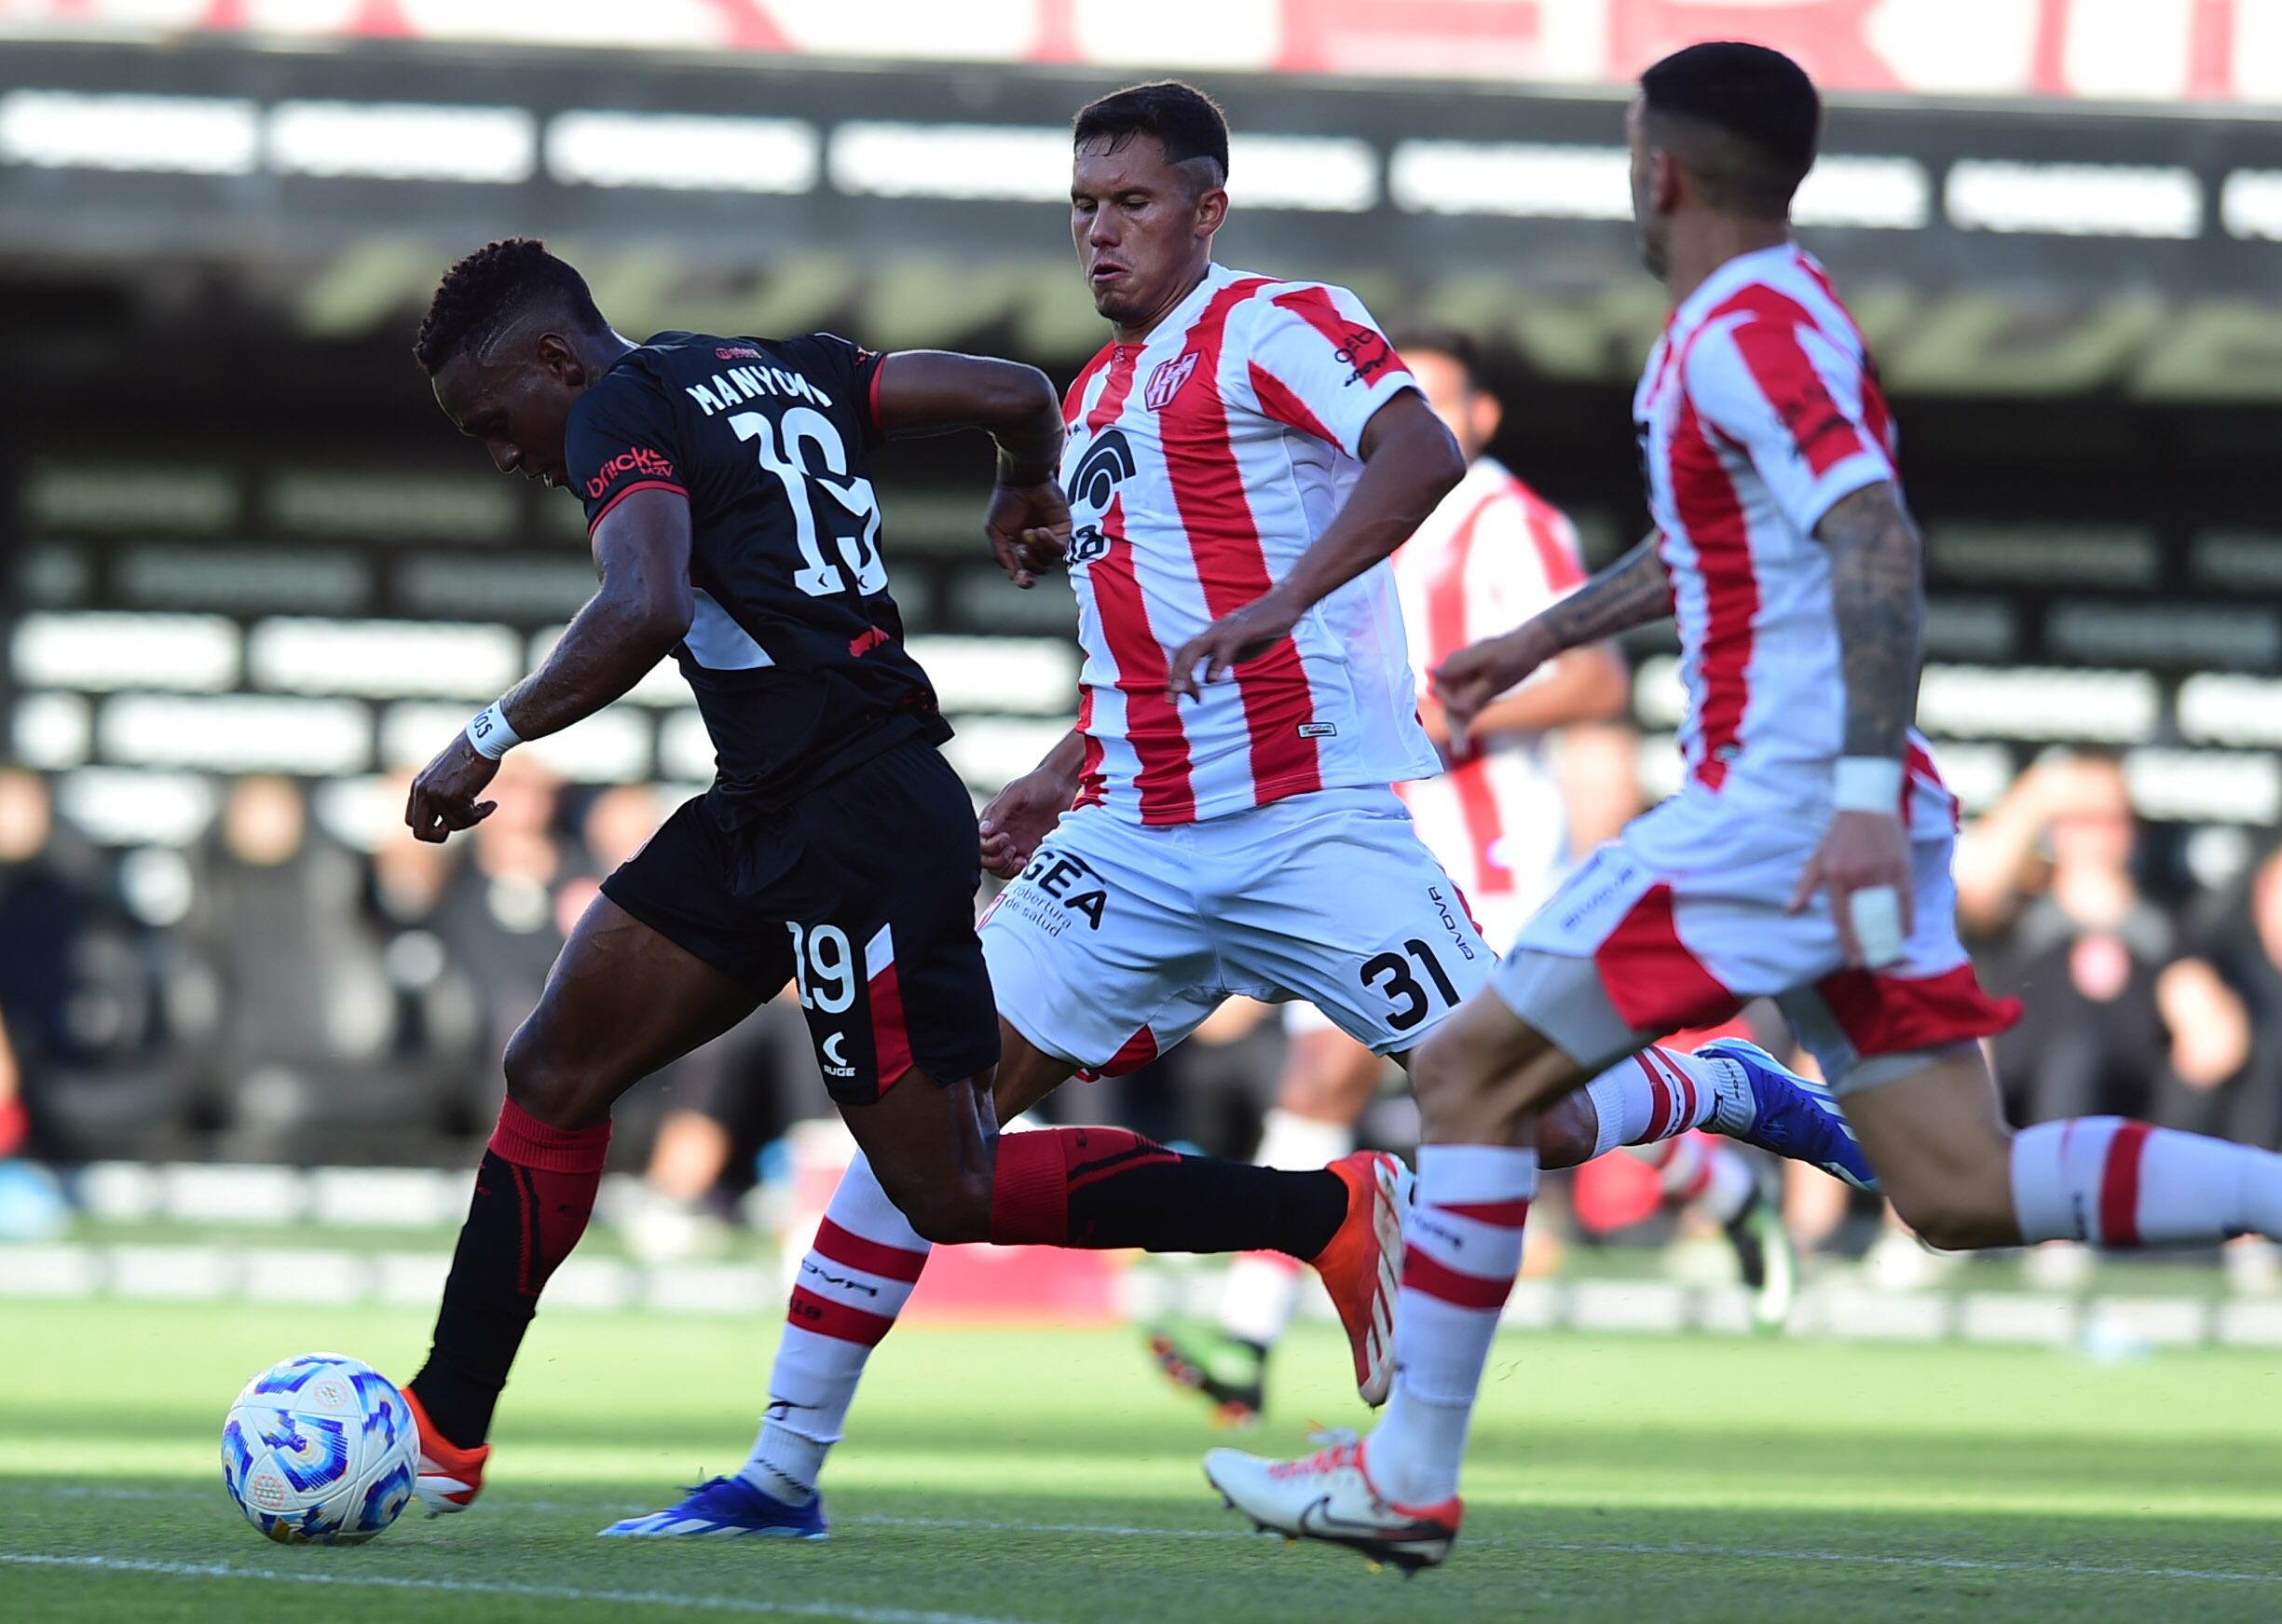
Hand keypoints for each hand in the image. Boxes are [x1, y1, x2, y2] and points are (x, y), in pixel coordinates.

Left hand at [406, 733, 500, 843]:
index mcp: (418, 787)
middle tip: (459, 824)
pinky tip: (491, 804)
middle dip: (439, 836)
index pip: (411, 821)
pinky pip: (468, 818)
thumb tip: (444, 823)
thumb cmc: (469, 757)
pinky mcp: (454, 795)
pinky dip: (482, 814)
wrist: (482, 742)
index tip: (448, 822)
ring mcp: (437, 794)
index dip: (430, 827)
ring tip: (483, 805)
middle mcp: (422, 792)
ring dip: (472, 819)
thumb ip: (439, 796)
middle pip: (420, 832)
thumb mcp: (445, 777)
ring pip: (453, 826)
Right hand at [978, 765, 1075, 877]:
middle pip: (986, 860)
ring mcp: (1015, 843)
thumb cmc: (1038, 783)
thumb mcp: (1017, 793)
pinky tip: (1033, 859)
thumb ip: (998, 811)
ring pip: (1000, 868)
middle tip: (1014, 850)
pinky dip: (1023, 870)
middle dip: (996, 861)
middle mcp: (1000, 833)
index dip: (988, 847)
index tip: (1006, 838)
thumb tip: (982, 831)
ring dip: (1008, 869)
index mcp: (991, 820)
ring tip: (1023, 859)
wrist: (1063, 785)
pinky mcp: (1030, 850)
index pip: (978, 844)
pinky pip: (1019, 869)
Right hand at [985, 477, 1071, 587]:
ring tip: (1029, 532)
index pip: (1026, 571)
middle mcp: (1037, 543)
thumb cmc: (1006, 501)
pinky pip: (1060, 549)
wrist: (1021, 479)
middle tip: (1020, 547)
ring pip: (1049, 561)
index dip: (1024, 580)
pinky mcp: (1064, 529)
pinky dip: (1049, 543)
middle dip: (1029, 562)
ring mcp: (1051, 536)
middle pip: (1038, 569)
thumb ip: (1002, 554)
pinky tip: (1041, 530)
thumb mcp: (995, 531)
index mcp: (1019, 545)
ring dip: (1037, 551)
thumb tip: (1013, 576)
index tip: (1023, 580)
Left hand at [1167, 589, 1301, 700]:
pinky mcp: (1243, 629)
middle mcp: (1213, 633)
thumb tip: (1207, 678)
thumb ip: (1220, 661)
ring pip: (1195, 649)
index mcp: (1211, 639)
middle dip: (1174, 678)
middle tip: (1171, 702)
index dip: (1178, 677)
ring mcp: (1226, 629)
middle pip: (1183, 653)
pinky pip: (1225, 646)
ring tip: (1181, 692)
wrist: (1286, 602)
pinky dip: (1217, 662)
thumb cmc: (1262, 628)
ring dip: (1185, 672)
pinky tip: (1212, 679)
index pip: (1183, 657)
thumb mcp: (1238, 651)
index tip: (1189, 699)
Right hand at [1431, 623, 1552, 751]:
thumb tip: (1430, 671)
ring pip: (1454, 714)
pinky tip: (1461, 750)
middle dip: (1453, 723)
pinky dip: (1462, 732)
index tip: (1467, 707)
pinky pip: (1465, 717)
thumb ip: (1458, 665)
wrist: (1530, 650)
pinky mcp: (1476, 699)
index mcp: (1454, 665)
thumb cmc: (1509, 650)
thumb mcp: (1486, 657)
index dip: (1450, 700)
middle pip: (1446, 705)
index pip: (1440, 687)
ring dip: (1456, 733)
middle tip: (1462, 745)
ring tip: (1460, 751)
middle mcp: (1455, 678)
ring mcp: (1464, 689)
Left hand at [1789, 809, 1913, 967]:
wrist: (1866, 806)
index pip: (1843, 918)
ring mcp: (1883, 872)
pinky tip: (1906, 931)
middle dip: (1870, 943)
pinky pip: (1906, 899)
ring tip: (1889, 950)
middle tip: (1872, 962)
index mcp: (1837, 877)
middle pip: (1867, 919)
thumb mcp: (1817, 858)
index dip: (1848, 942)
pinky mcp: (1901, 867)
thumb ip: (1805, 886)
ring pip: (1888, 911)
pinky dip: (1907, 917)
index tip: (1853, 961)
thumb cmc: (1838, 834)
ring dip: (1890, 934)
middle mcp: (1860, 877)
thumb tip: (1791, 911)